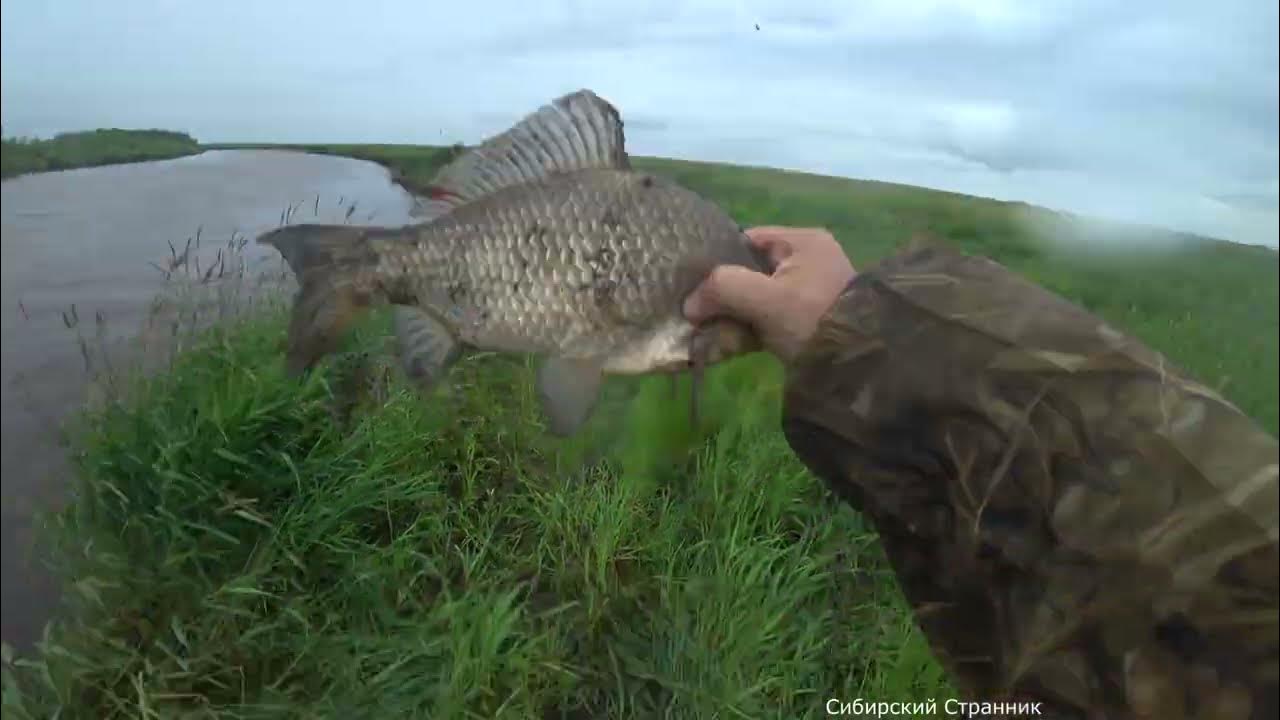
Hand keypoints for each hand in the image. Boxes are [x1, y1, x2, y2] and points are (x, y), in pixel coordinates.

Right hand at [685, 226, 855, 361]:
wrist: (858, 364)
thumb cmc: (813, 319)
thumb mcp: (766, 299)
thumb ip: (723, 290)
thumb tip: (690, 304)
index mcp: (802, 242)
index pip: (746, 240)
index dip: (717, 260)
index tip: (693, 284)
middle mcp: (807, 260)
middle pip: (749, 271)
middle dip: (723, 294)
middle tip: (696, 313)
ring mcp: (808, 292)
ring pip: (756, 298)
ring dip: (732, 316)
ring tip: (706, 333)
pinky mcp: (806, 320)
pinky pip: (768, 318)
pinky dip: (748, 330)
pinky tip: (725, 345)